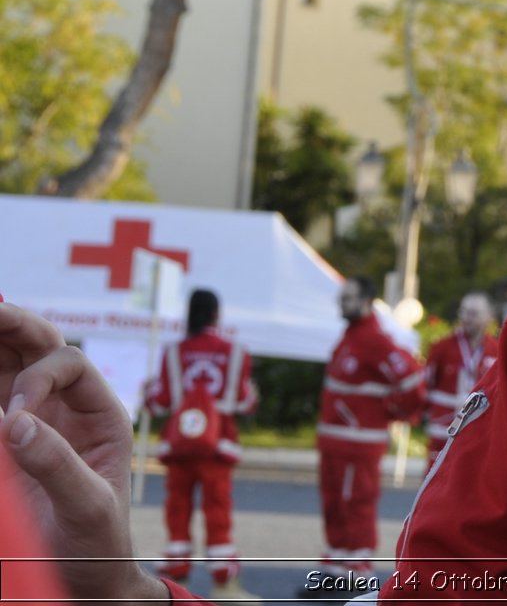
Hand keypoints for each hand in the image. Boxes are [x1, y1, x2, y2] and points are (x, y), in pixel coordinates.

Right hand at [0, 302, 168, 603]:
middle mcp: (68, 408)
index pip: (70, 364)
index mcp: (101, 413)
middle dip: (13, 323)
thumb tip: (14, 422)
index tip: (14, 415)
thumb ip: (58, 465)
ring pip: (8, 364)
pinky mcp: (6, 444)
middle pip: (40, 347)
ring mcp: (34, 422)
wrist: (83, 579)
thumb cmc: (98, 544)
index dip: (39, 377)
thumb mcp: (88, 506)